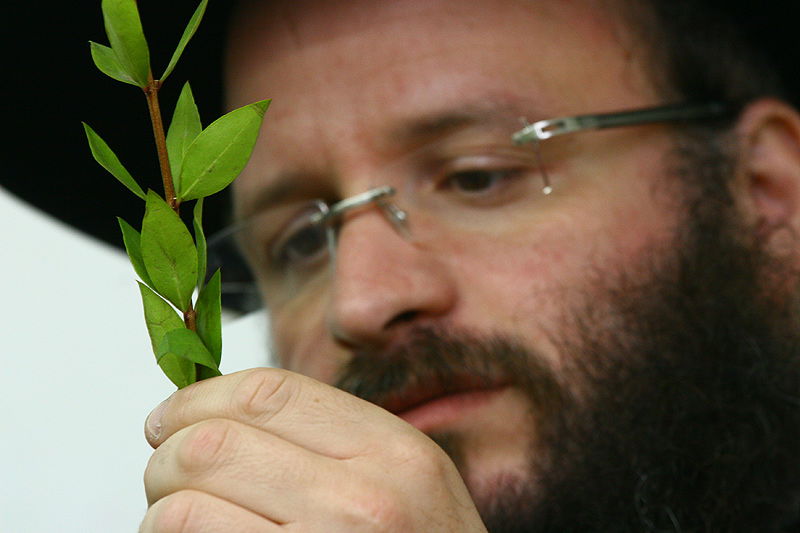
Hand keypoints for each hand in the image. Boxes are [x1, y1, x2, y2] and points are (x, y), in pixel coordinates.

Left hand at [140, 368, 487, 531]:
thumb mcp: (407, 481)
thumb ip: (331, 440)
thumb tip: (219, 413)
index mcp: (395, 454)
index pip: (267, 392)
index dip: (201, 398)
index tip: (172, 416)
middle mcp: (364, 504)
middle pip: (213, 444)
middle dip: (167, 454)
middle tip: (166, 472)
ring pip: (183, 509)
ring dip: (163, 511)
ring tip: (179, 519)